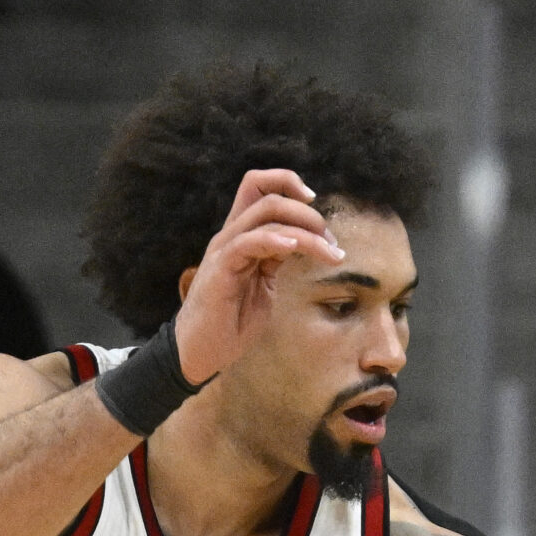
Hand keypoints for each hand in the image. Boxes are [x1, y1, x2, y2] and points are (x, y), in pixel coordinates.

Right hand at [171, 169, 343, 385]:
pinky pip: (247, 243)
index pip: (258, 186)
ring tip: (328, 252)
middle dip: (307, 214)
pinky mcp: (220, 270)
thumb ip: (276, 259)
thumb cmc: (232, 321)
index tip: (314, 203)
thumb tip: (302, 241)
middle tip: (331, 243)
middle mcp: (231, 235)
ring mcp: (224, 250)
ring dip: (304, 231)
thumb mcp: (263, 283)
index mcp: (241, 235)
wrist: (203, 352)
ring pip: (264, 216)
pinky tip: (294, 248)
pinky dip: (274, 240)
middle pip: (267, 197)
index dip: (287, 183)